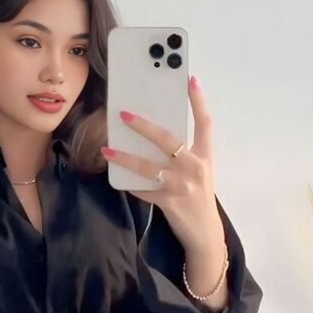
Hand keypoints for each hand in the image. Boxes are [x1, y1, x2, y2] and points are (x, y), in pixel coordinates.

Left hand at [100, 75, 223, 250]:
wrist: (205, 232)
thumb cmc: (198, 196)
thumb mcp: (198, 171)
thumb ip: (183, 153)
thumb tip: (153, 134)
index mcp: (205, 156)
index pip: (205, 123)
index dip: (198, 101)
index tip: (190, 81)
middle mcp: (195, 168)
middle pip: (168, 140)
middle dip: (144, 126)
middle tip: (124, 114)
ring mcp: (181, 186)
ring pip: (148, 167)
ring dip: (125, 157)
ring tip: (107, 149)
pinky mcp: (169, 202)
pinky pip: (143, 190)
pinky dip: (129, 184)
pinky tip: (117, 178)